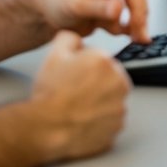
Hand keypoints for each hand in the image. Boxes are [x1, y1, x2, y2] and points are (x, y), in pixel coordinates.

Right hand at [27, 30, 131, 161]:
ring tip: (79, 106)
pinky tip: (84, 118)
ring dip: (100, 100)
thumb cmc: (50, 95)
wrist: (46, 129)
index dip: (84, 68)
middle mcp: (118, 81)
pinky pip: (112, 118)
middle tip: (75, 92)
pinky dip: (101, 119)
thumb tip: (77, 37)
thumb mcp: (54, 55)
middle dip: (95, 83)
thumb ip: (69, 38)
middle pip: (110, 77)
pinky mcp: (117, 124)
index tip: (74, 77)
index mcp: (104, 61)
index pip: (99, 59)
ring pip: (112, 97)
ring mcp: (120, 105)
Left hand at [35, 0, 150, 43]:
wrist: (45, 16)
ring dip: (137, 24)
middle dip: (140, 14)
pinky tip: (130, 39)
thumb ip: (96, 7)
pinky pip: (127, 21)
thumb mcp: (74, 4)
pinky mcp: (112, 13)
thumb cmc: (55, 2)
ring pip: (135, 9)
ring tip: (137, 39)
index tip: (137, 19)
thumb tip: (119, 9)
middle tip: (140, 33)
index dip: (138, 0)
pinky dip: (130, 30)